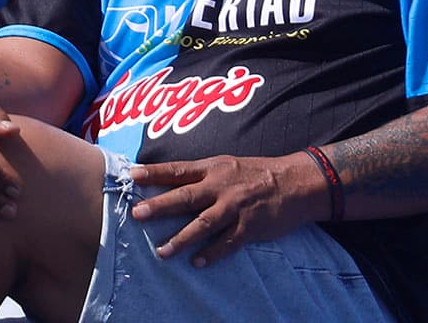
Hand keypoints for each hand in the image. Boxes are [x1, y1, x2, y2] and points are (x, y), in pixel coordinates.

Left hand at [129, 152, 323, 266]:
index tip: (132, 175)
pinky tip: (197, 262)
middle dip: (159, 206)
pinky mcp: (250, 226)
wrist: (296, 182)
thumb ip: (200, 174)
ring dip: (181, 238)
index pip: (178, 170)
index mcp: (212, 168)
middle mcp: (221, 186)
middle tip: (137, 213)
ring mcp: (235, 206)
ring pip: (203, 223)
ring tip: (162, 251)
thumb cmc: (255, 173)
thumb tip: (168, 181)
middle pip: (185, 196)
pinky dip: (212, 253)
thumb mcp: (226, 164)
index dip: (155, 173)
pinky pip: (228, 242)